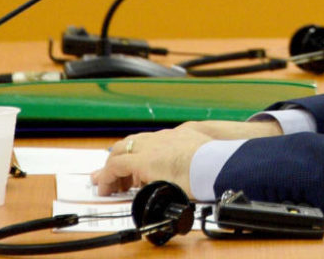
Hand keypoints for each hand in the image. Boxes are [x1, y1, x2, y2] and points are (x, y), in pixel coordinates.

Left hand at [90, 119, 282, 196]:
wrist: (216, 161)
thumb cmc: (216, 162)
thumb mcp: (207, 155)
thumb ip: (199, 159)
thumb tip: (203, 175)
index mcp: (179, 136)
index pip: (152, 141)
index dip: (139, 152)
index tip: (135, 167)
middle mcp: (163, 138)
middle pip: (132, 142)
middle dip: (119, 157)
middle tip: (112, 174)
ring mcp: (152, 147)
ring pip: (121, 151)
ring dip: (112, 167)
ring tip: (106, 184)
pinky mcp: (143, 161)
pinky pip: (116, 166)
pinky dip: (108, 176)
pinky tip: (106, 187)